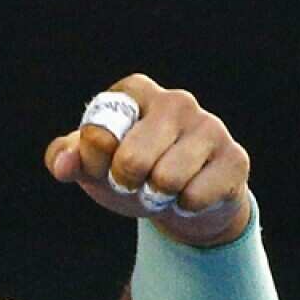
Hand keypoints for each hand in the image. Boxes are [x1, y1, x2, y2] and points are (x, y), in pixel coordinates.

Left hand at [44, 74, 251, 246]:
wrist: (181, 200)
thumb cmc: (129, 172)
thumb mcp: (92, 164)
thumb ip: (66, 158)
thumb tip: (64, 164)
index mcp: (134, 92)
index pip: (99, 131)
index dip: (95, 162)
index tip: (105, 164)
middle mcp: (176, 100)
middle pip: (132, 159)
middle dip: (125, 183)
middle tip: (133, 183)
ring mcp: (210, 126)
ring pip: (167, 179)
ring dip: (156, 197)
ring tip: (161, 189)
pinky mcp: (235, 157)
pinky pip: (195, 196)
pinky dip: (184, 207)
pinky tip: (189, 195)